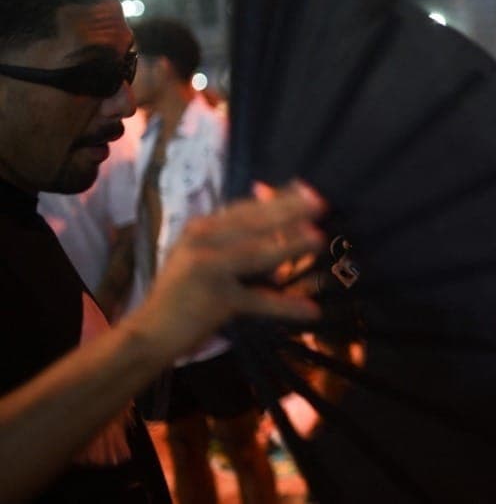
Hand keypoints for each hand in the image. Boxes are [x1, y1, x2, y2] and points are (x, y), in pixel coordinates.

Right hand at [123, 180, 325, 364]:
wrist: (149, 332)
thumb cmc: (182, 293)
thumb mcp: (199, 255)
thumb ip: (230, 235)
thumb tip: (270, 212)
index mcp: (201, 228)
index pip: (244, 208)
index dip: (277, 198)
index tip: (307, 189)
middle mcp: (202, 241)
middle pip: (253, 223)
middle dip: (288, 211)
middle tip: (320, 202)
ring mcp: (208, 269)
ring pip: (256, 254)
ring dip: (289, 245)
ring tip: (318, 239)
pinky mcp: (216, 299)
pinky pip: (258, 301)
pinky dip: (286, 306)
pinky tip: (312, 310)